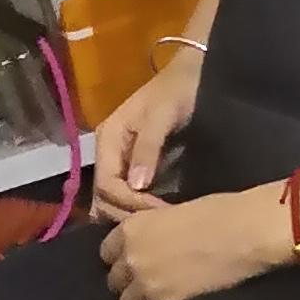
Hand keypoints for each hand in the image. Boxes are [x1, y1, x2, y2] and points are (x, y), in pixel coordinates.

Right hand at [93, 55, 200, 216]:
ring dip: (132, 216)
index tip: (158, 212)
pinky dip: (139, 210)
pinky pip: (130, 197)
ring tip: (160, 225)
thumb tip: (136, 186)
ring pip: (114, 202)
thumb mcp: (162, 114)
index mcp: (108, 139)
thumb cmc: (178, 90)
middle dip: (128, 214)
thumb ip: (149, 148)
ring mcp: (123, 163)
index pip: (106, 184)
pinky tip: (160, 218)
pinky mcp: (139, 169)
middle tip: (160, 224)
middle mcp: (110, 154)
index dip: (128, 202)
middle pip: (105, 198)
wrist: (195, 75)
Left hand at [99, 182, 288, 299]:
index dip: (121, 257)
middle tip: (148, 282)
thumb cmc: (218, 212)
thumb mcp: (171, 213)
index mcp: (130, 229)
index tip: (135, 260)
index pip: (105, 253)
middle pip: (114, 281)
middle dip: (128, 282)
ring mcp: (145, 285)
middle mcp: (130, 258)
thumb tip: (149, 243)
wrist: (245, 233)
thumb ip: (152, 231)